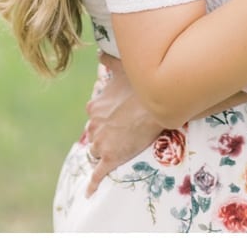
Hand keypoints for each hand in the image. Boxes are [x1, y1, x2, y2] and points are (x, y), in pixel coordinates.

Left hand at [82, 54, 168, 195]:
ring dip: (106, 150)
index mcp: (95, 105)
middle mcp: (94, 124)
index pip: (95, 114)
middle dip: (106, 133)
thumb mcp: (121, 67)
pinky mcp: (110, 158)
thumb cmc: (141, 83)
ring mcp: (101, 142)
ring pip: (97, 151)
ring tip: (122, 147)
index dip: (108, 115)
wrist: (157, 101)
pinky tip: (89, 193)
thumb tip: (99, 52)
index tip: (120, 114)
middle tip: (125, 130)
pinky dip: (93, 184)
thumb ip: (108, 60)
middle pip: (96, 133)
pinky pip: (98, 174)